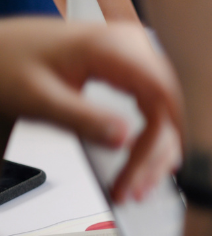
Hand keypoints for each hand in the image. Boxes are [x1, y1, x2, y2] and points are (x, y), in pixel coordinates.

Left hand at [0, 18, 181, 201]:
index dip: (160, 139)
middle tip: (138, 189)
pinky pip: (157, 103)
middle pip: (170, 104)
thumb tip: (123, 140)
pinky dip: (155, 134)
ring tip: (140, 183)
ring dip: (160, 148)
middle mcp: (134, 46)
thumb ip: (83, 119)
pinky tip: (150, 157)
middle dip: (159, 151)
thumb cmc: (8, 61)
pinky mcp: (134, 68)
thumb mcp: (40, 96)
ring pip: (169, 107)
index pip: (160, 95)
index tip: (144, 174)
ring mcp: (137, 56)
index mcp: (114, 46)